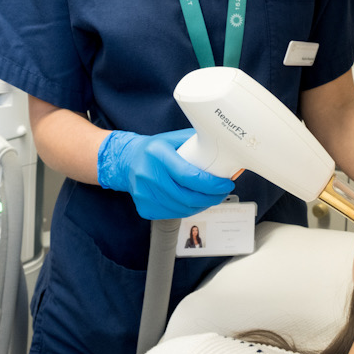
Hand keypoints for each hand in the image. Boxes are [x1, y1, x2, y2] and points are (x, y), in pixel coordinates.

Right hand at [97, 128, 233, 219]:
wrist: (127, 162)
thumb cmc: (154, 149)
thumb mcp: (173, 139)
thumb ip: (196, 143)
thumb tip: (226, 149)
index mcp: (157, 154)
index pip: (188, 175)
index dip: (211, 184)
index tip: (226, 183)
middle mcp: (148, 175)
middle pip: (187, 196)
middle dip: (212, 197)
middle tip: (223, 192)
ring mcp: (144, 194)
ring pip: (182, 209)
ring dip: (202, 205)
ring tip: (212, 197)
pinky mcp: (144, 208)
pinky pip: (173, 214)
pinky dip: (188, 210)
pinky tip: (195, 202)